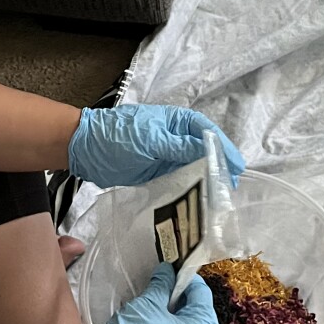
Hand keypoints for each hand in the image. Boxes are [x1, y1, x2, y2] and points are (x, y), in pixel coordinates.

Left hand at [67, 105, 244, 187]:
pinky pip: (179, 181)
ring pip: (193, 168)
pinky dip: (190, 189)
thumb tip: (207, 153)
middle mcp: (175, 138)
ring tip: (219, 199)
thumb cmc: (116, 136)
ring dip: (206, 181)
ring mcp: (167, 156)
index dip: (223, 149)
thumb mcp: (150, 139)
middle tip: (231, 188)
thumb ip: (179, 147)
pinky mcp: (158, 173)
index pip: (207, 133)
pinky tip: (199, 201)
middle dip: (218, 168)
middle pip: (204, 152)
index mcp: (176, 122)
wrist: (86, 149)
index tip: (237, 166)